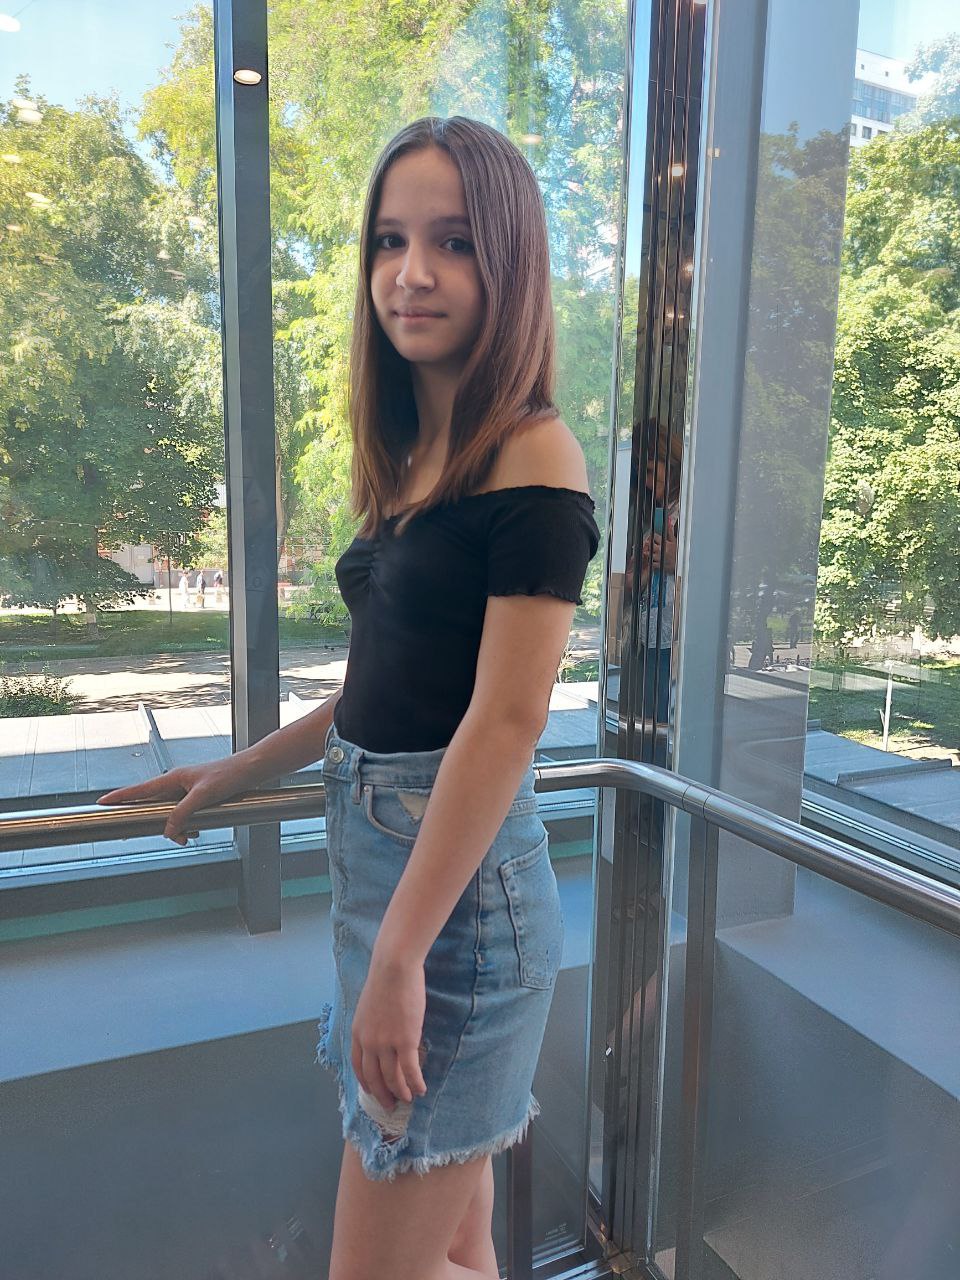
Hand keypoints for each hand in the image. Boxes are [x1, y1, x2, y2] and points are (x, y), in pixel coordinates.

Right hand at [96, 757, 254, 846]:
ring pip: (171, 816)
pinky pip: (185, 816)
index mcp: (173, 778)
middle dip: (155, 823)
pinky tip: (198, 831)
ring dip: (177, 829)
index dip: (120, 797)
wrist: (250, 771)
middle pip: (153, 807)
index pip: (140, 789)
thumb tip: (168, 830)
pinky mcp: (198, 798)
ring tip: (189, 837)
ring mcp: (187, 792)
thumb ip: (182, 813)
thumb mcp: (203, 796)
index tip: (101, 802)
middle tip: (147, 834)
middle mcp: (177, 784)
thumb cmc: (229, 775)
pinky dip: (188, 826)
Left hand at [351, 951, 427, 1111]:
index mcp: (358, 1033)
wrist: (393, 968)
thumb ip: (372, 1024)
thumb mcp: (369, 1006)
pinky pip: (410, 1071)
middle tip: (390, 1104)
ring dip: (400, 1092)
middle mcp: (369, 1043)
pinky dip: (415, 1084)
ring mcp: (386, 1043)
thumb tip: (381, 1034)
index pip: (358, 1067)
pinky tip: (421, 1089)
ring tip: (407, 1099)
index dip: (366, 1082)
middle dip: (382, 1094)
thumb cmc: (384, 980)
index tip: (372, 1091)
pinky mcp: (405, 1041)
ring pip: (392, 1078)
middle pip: (374, 1077)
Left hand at [640, 525, 677, 578]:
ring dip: (647, 552)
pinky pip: (650, 563)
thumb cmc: (678, 552)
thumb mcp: (674, 540)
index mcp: (665, 543)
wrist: (681, 564)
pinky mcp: (658, 565)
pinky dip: (649, 561)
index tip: (651, 538)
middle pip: (649, 544)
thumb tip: (669, 521)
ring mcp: (659, 557)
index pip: (654, 536)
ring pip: (648, 553)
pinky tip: (651, 559)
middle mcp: (661, 550)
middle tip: (648, 545)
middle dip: (648, 544)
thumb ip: (670, 531)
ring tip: (649, 552)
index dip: (651, 536)